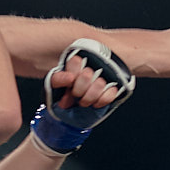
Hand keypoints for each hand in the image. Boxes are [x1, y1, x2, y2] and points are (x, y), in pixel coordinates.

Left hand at [30, 39, 135, 154]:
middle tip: (76, 96)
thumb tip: (69, 80)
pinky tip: (96, 103)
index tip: (69, 85)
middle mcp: (90, 68)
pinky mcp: (113, 87)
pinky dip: (103, 100)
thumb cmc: (64, 94)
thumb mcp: (55, 86)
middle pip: (87, 75)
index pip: (75, 62)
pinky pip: (111, 92)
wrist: (75, 108)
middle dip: (79, 90)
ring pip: (100, 84)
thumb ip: (58, 80)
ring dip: (90, 97)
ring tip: (84, 102)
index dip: (71, 76)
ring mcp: (103, 77)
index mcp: (75, 64)